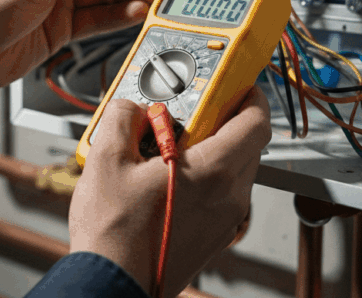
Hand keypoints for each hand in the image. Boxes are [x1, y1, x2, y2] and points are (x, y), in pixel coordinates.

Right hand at [68, 88, 271, 296]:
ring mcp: (224, 221)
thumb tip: (129, 108)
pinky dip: (205, 177)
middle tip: (193, 109)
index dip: (251, 96)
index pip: (256, 122)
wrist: (112, 285)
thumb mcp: (105, 159)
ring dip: (214, 150)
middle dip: (225, 120)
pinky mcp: (213, 237)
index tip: (238, 84)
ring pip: (235, 171)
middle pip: (248, 145)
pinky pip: (221, 195)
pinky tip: (167, 177)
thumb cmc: (114, 234)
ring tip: (171, 144)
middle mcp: (228, 197)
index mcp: (212, 171)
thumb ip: (121, 118)